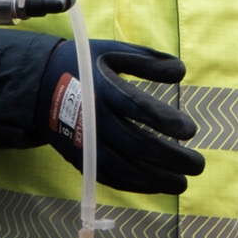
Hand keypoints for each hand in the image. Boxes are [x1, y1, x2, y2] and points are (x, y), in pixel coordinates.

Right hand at [41, 37, 205, 195]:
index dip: (166, 121)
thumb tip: (182, 71)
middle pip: (137, 145)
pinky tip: (157, 185)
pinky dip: (136, 185)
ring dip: (157, 179)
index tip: (190, 131)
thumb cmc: (82, 66)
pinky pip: (111, 179)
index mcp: (103, 90)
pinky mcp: (82, 160)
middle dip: (171, 158)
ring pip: (126, 169)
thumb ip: (147, 61)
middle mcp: (95, 121)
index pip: (138, 109)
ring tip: (183, 183)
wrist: (39, 87)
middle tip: (198, 164)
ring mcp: (87, 145)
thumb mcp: (111, 52)